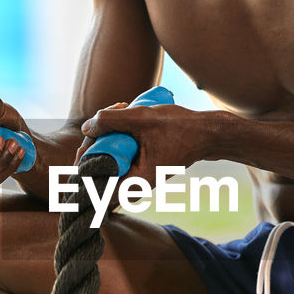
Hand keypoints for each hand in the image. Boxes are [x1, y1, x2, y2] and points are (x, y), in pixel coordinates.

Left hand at [77, 101, 204, 181]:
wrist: (208, 133)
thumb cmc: (180, 128)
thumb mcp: (142, 119)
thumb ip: (110, 121)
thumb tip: (86, 127)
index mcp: (135, 183)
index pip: (96, 183)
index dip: (86, 160)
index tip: (89, 137)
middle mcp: (135, 185)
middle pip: (99, 167)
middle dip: (98, 139)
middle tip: (106, 115)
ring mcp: (138, 177)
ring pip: (109, 157)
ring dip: (108, 134)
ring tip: (120, 107)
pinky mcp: (141, 166)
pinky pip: (120, 153)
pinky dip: (119, 135)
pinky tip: (126, 111)